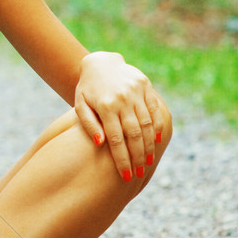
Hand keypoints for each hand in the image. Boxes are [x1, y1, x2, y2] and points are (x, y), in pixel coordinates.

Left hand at [74, 51, 167, 182]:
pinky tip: (156, 141)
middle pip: (134, 135)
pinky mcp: (146, 86)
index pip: (116, 139)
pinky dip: (158, 126)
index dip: (122, 159)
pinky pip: (155, 110)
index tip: (125, 175)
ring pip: (147, 124)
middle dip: (137, 157)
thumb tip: (100, 143)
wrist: (100, 62)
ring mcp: (136, 92)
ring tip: (148, 162)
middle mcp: (123, 99)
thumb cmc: (87, 89)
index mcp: (105, 106)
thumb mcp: (80, 105)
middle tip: (138, 174)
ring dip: (149, 146)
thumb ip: (88, 124)